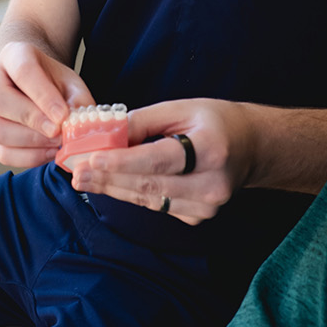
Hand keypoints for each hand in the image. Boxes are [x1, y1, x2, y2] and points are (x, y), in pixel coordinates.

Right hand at [0, 41, 93, 168]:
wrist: (34, 84)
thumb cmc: (51, 81)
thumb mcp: (70, 81)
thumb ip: (77, 99)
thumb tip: (78, 124)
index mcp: (13, 55)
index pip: (22, 71)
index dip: (43, 96)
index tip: (62, 115)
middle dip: (30, 119)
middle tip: (57, 132)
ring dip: (30, 142)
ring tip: (56, 143)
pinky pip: (0, 152)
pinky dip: (27, 157)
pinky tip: (48, 152)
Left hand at [66, 99, 255, 224]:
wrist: (252, 148)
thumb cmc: (216, 122)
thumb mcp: (182, 108)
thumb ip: (144, 121)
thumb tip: (106, 132)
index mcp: (210, 149)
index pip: (157, 160)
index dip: (120, 162)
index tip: (89, 161)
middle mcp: (211, 184)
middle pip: (149, 186)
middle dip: (107, 178)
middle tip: (75, 172)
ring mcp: (206, 206)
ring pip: (149, 200)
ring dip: (112, 189)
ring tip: (83, 179)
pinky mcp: (198, 218)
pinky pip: (157, 206)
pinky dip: (131, 194)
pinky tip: (109, 184)